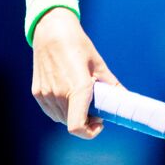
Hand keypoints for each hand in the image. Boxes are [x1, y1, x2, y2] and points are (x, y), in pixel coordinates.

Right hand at [31, 8, 121, 138]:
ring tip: (82, 97)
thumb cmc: (78, 46)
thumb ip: (112, 86)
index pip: (78, 126)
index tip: (100, 123)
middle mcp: (59, 94)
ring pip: (61, 119)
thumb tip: (126, 99)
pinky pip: (52, 111)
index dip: (90, 132)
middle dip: (86, 120)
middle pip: (73, 123)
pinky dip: (62, 109)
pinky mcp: (37, 93)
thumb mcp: (99, 65)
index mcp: (78, 88)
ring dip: (74, 115)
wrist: (52, 32)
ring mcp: (46, 95)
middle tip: (95, 107)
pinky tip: (69, 95)